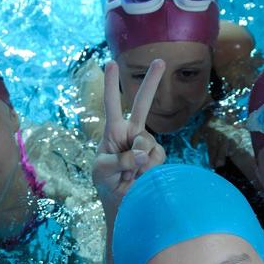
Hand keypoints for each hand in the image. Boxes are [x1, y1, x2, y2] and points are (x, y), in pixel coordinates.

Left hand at [92, 59, 166, 209]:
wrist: (121, 202)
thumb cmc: (106, 183)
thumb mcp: (103, 170)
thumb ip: (121, 159)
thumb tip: (143, 153)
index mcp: (113, 131)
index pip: (112, 104)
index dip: (111, 85)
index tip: (112, 63)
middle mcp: (132, 133)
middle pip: (142, 103)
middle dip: (152, 81)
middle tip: (160, 61)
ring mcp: (146, 144)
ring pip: (147, 142)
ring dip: (138, 160)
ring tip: (128, 174)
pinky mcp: (157, 157)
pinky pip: (156, 157)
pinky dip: (147, 168)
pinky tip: (140, 176)